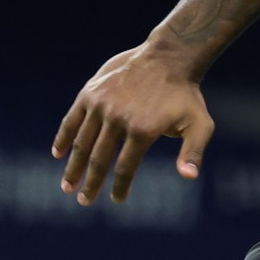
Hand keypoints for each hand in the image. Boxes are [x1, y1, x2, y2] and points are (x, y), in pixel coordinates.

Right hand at [52, 40, 215, 204]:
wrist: (168, 57)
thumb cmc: (186, 95)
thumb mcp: (200, 124)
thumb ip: (193, 152)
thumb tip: (188, 177)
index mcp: (142, 131)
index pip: (125, 168)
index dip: (119, 188)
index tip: (116, 200)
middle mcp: (118, 118)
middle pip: (99, 159)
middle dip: (89, 184)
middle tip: (83, 202)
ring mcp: (101, 105)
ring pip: (82, 142)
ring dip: (73, 167)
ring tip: (67, 186)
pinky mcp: (90, 92)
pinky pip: (72, 119)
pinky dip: (64, 137)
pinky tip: (58, 153)